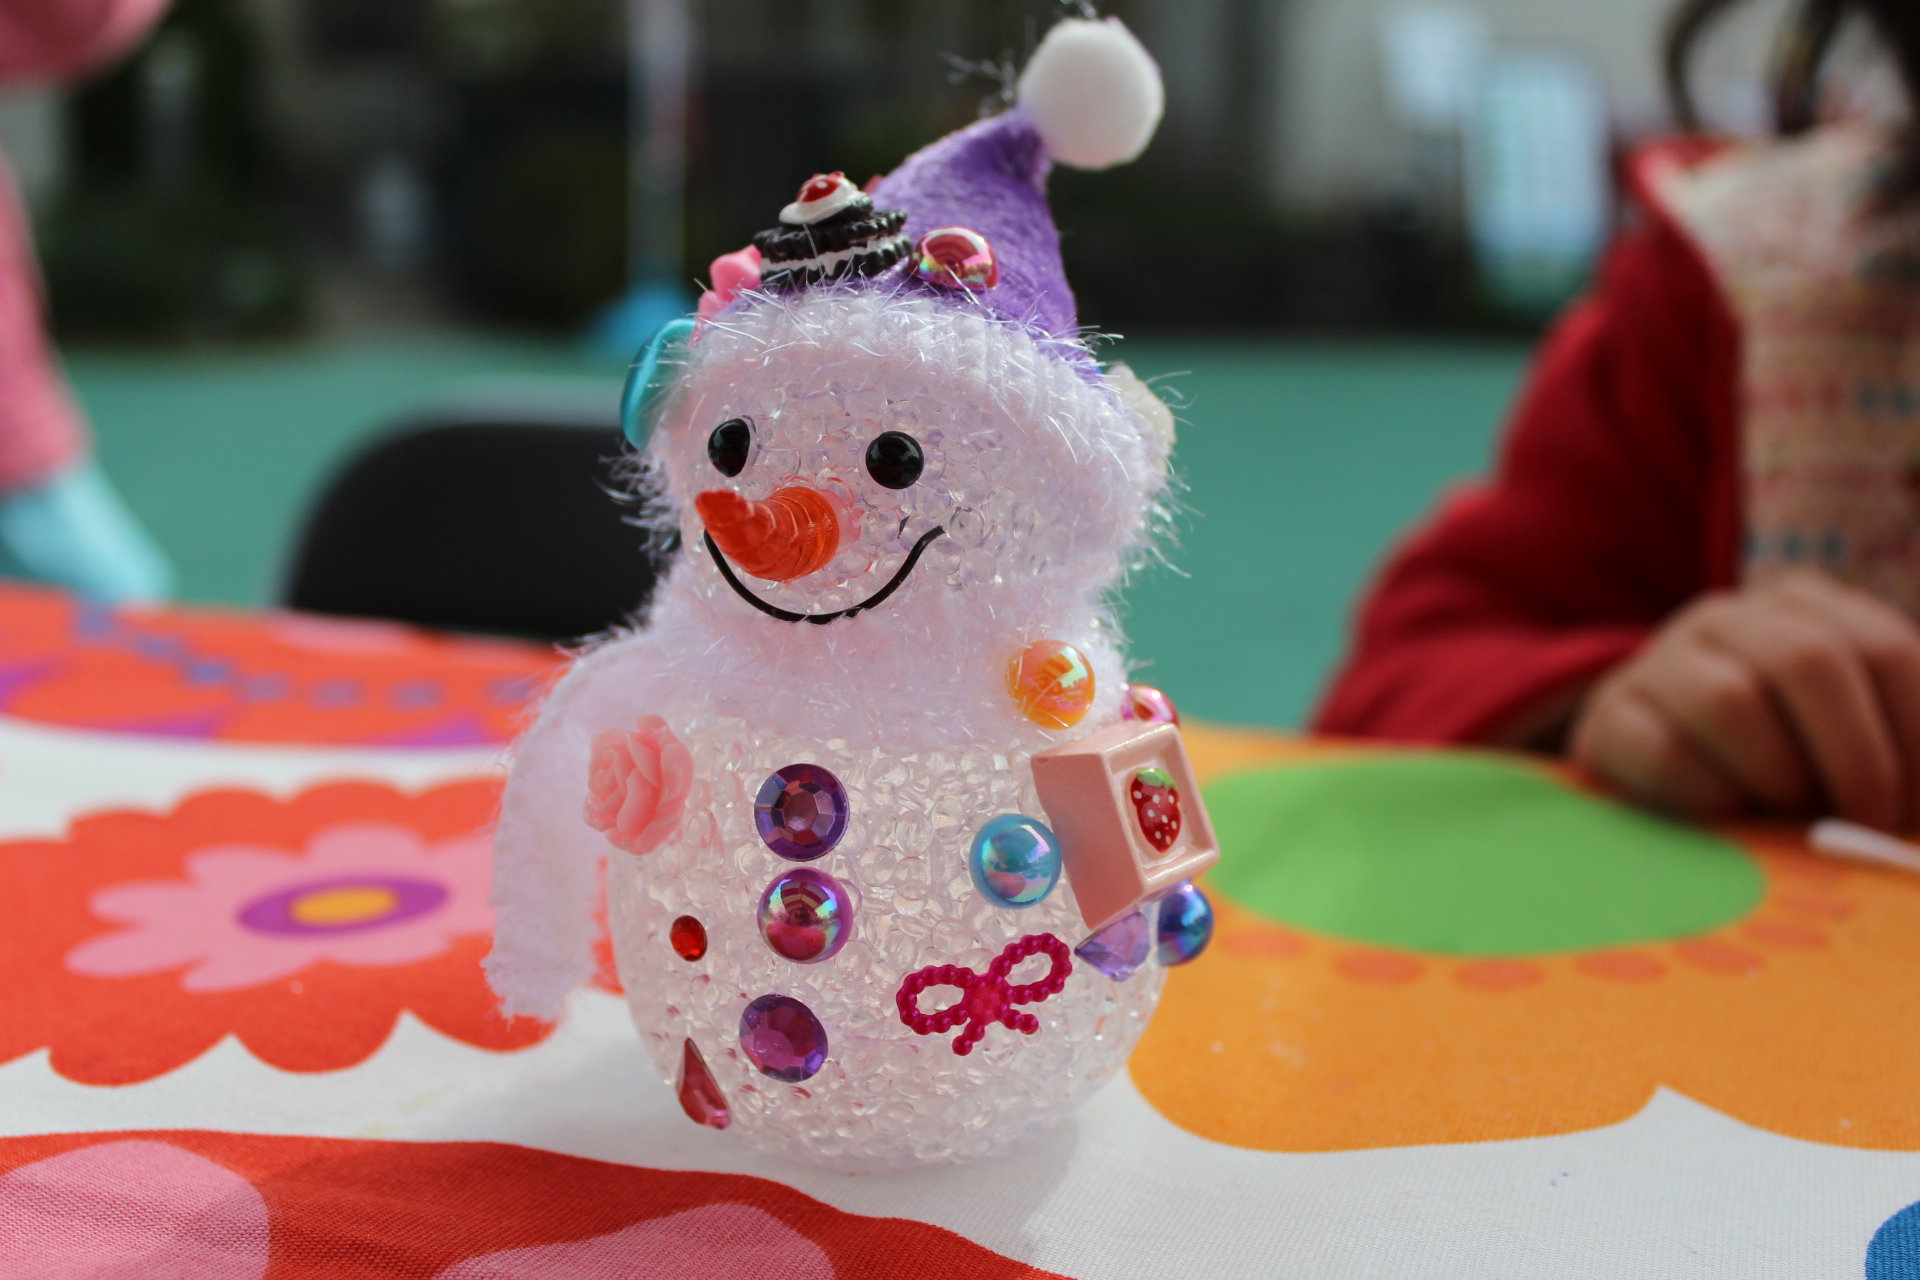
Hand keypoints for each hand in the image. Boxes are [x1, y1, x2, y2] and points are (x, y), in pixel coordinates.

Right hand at [1569, 570, 1919, 830]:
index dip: (1915, 735)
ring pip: (1732, 701)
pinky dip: (1712, 796)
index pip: (1885, 649)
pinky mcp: (1612, 712)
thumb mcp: (1838, 731)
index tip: (1914, 807)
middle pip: (1810, 662)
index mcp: (1806, 606)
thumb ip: (1888, 750)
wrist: (1648, 758)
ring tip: (1789, 815)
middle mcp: (1731, 615)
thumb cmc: (1771, 756)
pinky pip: (1667, 752)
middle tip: (1865, 823)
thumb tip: (1912, 814)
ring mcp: (1662, 657)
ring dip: (1779, 776)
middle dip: (1855, 758)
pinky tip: (1727, 813)